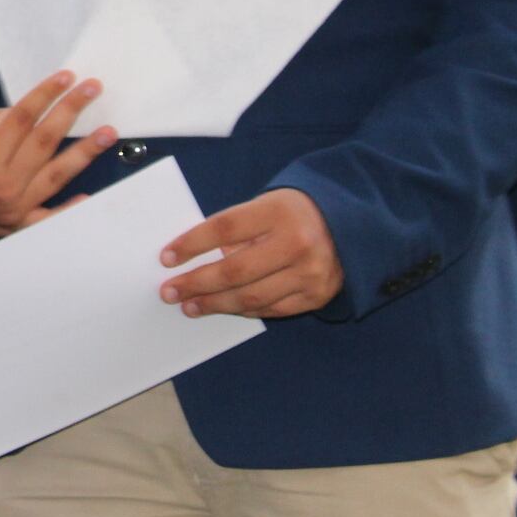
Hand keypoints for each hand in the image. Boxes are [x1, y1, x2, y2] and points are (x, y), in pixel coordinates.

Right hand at [0, 70, 116, 236]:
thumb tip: (36, 109)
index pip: (23, 119)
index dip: (46, 95)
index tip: (67, 77)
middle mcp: (1, 184)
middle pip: (44, 142)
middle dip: (70, 111)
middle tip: (92, 89)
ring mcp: (12, 207)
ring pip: (56, 175)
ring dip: (85, 152)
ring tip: (107, 132)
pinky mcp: (16, 224)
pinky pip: (49, 219)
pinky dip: (69, 209)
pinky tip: (90, 196)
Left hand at [159, 188, 342, 318]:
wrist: (350, 225)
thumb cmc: (292, 213)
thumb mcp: (264, 206)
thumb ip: (235, 229)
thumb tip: (194, 258)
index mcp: (277, 212)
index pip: (223, 229)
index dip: (191, 244)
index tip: (165, 258)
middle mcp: (296, 244)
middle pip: (234, 270)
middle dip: (196, 283)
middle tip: (169, 292)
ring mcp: (310, 273)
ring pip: (251, 296)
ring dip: (214, 304)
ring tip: (189, 306)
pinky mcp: (317, 295)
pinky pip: (271, 309)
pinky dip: (243, 310)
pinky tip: (223, 308)